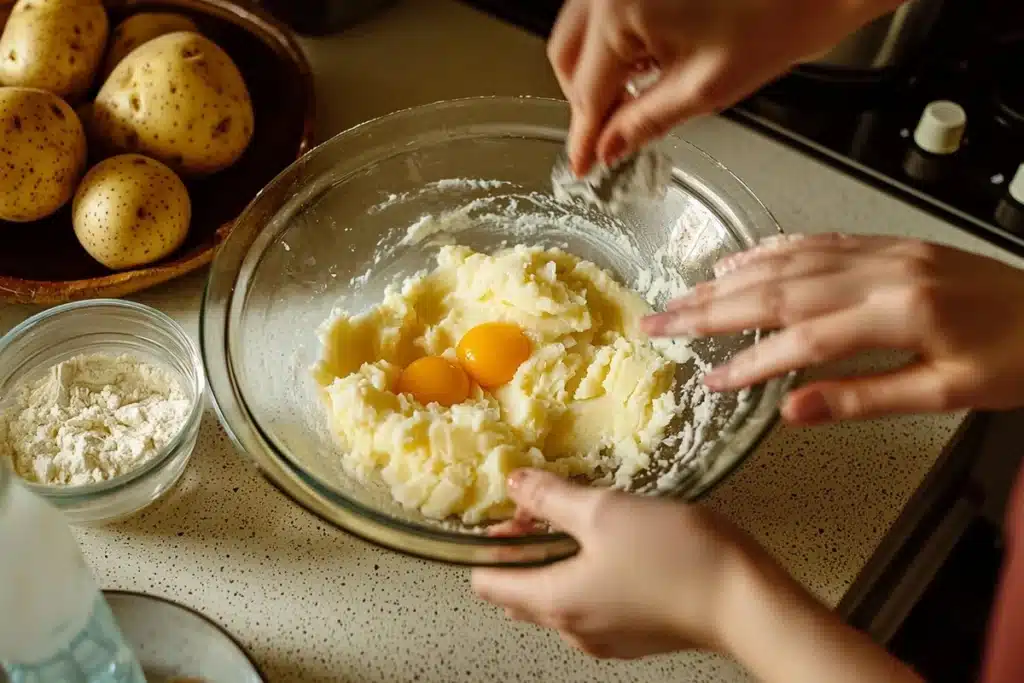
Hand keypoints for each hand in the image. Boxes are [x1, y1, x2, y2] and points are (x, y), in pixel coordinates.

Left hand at [471, 468, 761, 657]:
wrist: (745, 600)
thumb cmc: (674, 557)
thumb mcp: (604, 511)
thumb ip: (551, 498)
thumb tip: (514, 483)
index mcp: (554, 602)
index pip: (487, 584)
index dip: (488, 545)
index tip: (506, 512)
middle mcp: (572, 629)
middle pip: (521, 593)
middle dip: (522, 551)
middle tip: (543, 509)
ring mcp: (605, 637)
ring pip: (558, 597)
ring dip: (557, 561)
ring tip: (583, 521)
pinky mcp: (634, 633)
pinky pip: (592, 604)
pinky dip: (589, 576)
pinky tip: (614, 545)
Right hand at [549, 0, 901, 174]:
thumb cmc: (782, 14)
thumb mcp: (704, 89)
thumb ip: (644, 122)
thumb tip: (609, 146)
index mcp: (620, 9)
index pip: (587, 89)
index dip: (585, 134)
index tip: (581, 163)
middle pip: (569, 54)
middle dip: (587, 99)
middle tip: (609, 135)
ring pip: (581, 31)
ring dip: (599, 69)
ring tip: (635, 97)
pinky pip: (604, 10)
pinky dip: (616, 41)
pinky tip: (646, 61)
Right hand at [641, 233, 1023, 423]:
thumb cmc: (1017, 358)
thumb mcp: (947, 394)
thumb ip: (863, 398)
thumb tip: (793, 411)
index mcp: (899, 313)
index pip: (802, 340)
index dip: (750, 362)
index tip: (710, 381)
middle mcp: (882, 273)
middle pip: (778, 289)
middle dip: (711, 309)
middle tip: (661, 321)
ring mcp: (882, 252)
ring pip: (789, 261)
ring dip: (729, 279)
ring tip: (683, 295)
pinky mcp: (888, 245)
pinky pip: (817, 241)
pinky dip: (772, 250)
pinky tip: (741, 260)